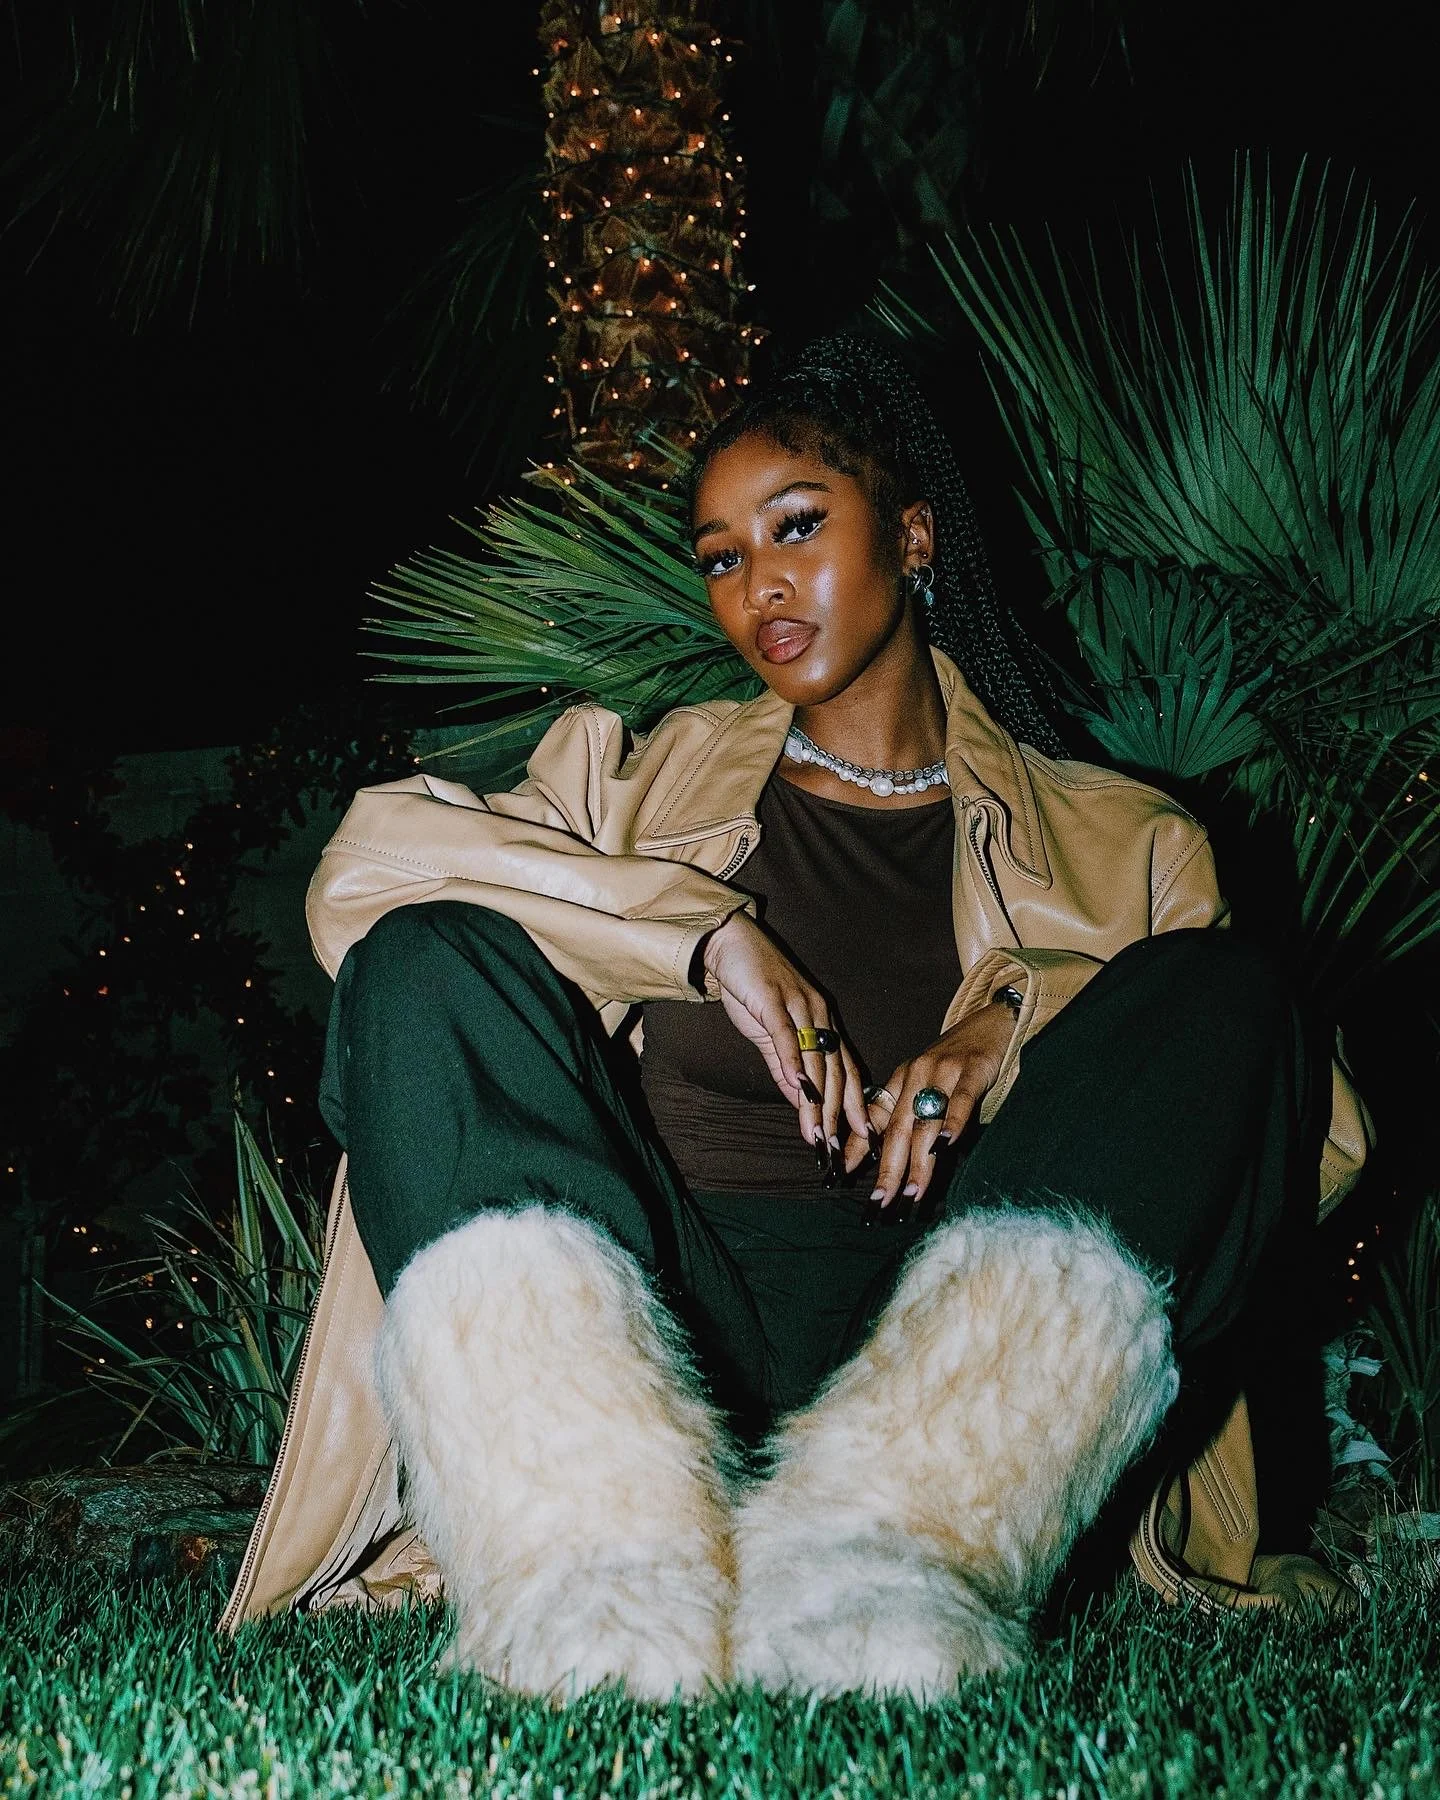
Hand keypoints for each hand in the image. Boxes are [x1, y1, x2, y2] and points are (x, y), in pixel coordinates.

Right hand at [700, 912, 870, 1175]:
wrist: (731, 944)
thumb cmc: (752, 990)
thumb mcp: (770, 1035)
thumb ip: (784, 1068)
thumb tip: (800, 1101)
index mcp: (823, 1024)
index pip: (845, 1071)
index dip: (854, 1105)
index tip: (859, 1138)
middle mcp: (819, 1015)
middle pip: (835, 1071)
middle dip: (836, 1114)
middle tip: (835, 1148)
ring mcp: (798, 1006)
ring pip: (815, 1060)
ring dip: (817, 1100)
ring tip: (817, 1132)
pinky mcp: (774, 998)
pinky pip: (787, 1034)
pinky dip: (793, 1061)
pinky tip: (797, 1086)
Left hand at [850, 1001, 1017, 1215]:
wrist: (992, 1022)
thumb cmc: (957, 1060)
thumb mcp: (925, 1083)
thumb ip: (909, 1114)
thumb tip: (890, 1157)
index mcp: (900, 1080)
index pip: (872, 1118)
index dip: (855, 1146)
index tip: (839, 1174)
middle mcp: (915, 1076)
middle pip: (896, 1128)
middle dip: (887, 1168)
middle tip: (880, 1201)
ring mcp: (942, 1072)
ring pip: (925, 1123)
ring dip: (918, 1161)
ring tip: (912, 1192)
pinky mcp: (971, 1070)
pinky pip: (959, 1100)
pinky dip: (951, 1123)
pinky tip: (946, 1145)